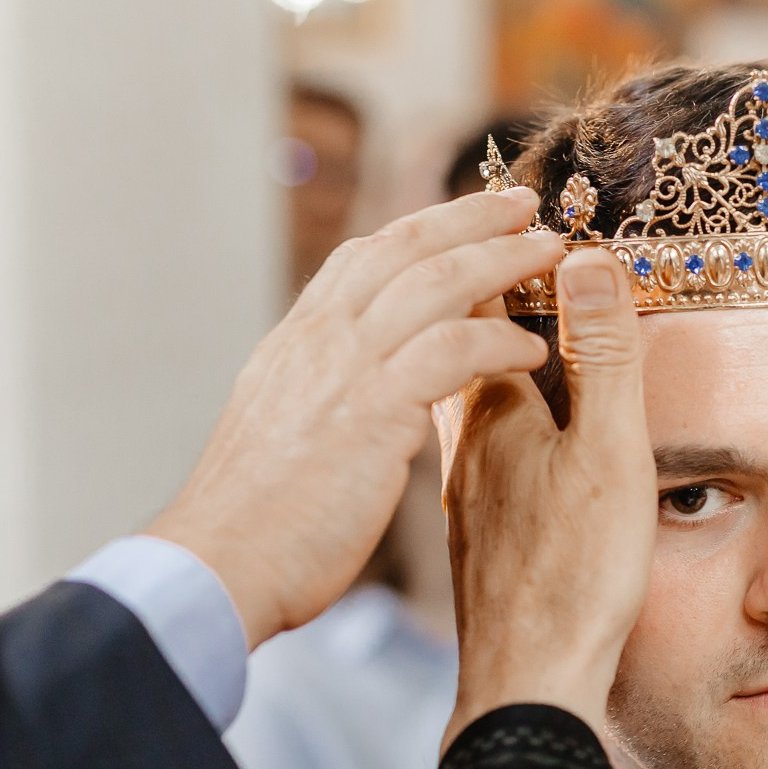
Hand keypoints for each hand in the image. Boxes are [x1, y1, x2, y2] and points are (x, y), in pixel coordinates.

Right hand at [146, 188, 563, 647]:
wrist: (216, 565)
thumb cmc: (252, 526)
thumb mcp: (277, 438)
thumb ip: (315, 404)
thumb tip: (341, 405)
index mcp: (294, 344)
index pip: (360, 260)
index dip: (418, 233)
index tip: (462, 220)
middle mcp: (318, 340)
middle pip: (405, 247)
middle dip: (471, 217)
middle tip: (523, 203)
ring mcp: (344, 368)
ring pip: (438, 282)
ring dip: (502, 259)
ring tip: (551, 252)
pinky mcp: (374, 409)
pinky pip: (452, 349)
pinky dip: (498, 338)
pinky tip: (533, 348)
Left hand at [438, 250, 655, 740]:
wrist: (526, 687)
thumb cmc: (575, 580)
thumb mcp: (608, 458)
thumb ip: (603, 360)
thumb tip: (587, 259)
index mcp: (493, 412)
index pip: (482, 302)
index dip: (504, 249)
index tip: (532, 208)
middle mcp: (465, 443)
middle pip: (457, 337)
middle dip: (482, 279)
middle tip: (516, 230)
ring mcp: (467, 490)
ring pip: (461, 390)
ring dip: (483, 337)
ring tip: (514, 304)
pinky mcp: (478, 531)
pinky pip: (472, 436)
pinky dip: (487, 396)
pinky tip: (509, 415)